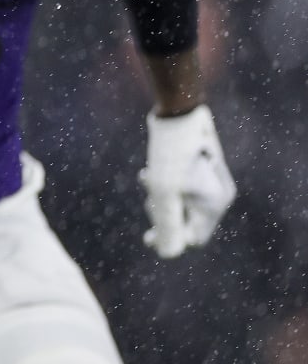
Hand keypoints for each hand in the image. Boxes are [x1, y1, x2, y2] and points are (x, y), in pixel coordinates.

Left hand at [141, 105, 236, 257]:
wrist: (178, 110)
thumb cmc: (171, 153)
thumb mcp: (163, 192)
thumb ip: (166, 225)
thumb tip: (165, 253)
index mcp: (215, 204)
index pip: (194, 238)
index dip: (171, 238)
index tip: (148, 235)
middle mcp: (217, 194)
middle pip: (185, 220)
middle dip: (162, 212)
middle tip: (150, 193)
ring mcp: (208, 180)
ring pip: (178, 202)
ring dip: (158, 195)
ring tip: (147, 175)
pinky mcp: (196, 167)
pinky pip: (177, 186)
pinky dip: (162, 183)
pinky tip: (149, 170)